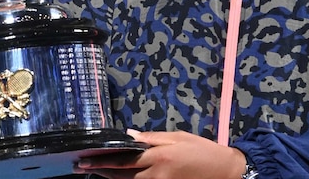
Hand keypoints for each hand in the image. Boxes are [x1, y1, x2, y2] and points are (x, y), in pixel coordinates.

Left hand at [73, 129, 246, 177]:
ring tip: (95, 172)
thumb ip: (152, 138)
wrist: (226, 172)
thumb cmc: (203, 150)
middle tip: (82, 167)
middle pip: (121, 175)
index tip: (86, 158)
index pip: (124, 158)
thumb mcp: (178, 137)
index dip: (102, 159)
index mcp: (159, 155)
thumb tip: (128, 135)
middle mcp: (156, 173)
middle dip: (100, 171)